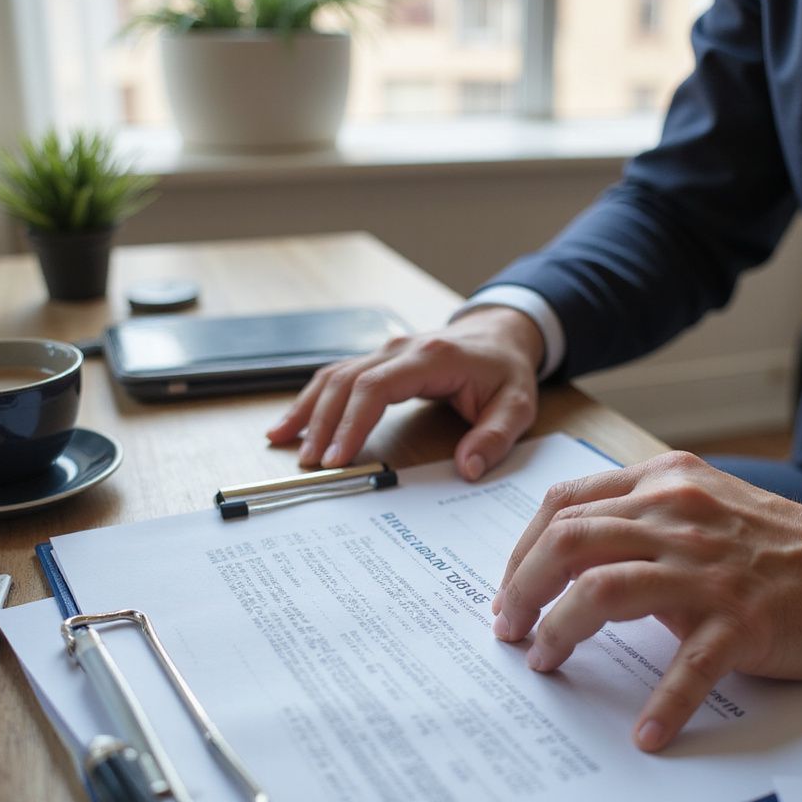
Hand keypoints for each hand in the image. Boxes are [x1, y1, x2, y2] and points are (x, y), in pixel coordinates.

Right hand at [267, 307, 544, 480]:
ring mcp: (384, 351)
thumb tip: (467, 469)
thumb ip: (494, 437)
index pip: (377, 387)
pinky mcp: (376, 361)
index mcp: (432, 357)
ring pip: (334, 376)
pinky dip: (311, 400)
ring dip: (307, 409)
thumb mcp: (517, 405)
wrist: (500, 333)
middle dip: (322, 423)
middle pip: (346, 382)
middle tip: (310, 464)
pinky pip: (336, 377)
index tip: (337, 458)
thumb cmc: (506, 371)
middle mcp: (400, 349)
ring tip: (283, 442)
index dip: (352, 422)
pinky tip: (291, 424)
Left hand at [491, 451, 801, 750]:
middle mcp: (676, 515)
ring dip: (561, 632)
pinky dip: (662, 703)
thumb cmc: (763, 543)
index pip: (565, 505)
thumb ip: (633, 515)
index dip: (524, 549)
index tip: (511, 587)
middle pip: (569, 543)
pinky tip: (647, 734)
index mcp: (659, 483)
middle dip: (524, 589)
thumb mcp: (693, 502)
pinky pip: (688, 666)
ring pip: (604, 592)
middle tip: (511, 628)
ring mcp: (707, 568)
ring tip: (546, 661)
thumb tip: (558, 554)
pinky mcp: (740, 620)